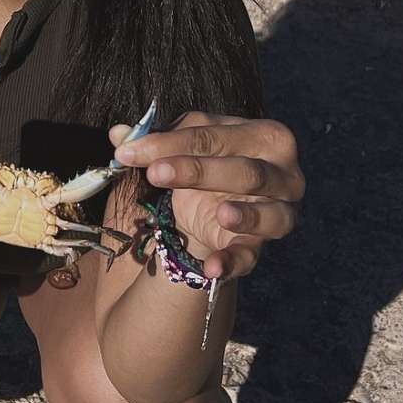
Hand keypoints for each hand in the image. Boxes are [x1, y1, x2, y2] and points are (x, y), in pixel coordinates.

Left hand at [109, 112, 304, 280]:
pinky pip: (252, 256)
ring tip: (221, 213)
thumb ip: (152, 140)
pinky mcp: (263, 246)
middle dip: (198, 170)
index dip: (169, 142)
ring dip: (247, 215)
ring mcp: (281, 211)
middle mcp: (284, 173)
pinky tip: (212, 269)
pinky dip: (233, 263)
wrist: (212, 208)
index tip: (128, 150)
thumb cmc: (205, 166)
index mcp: (263, 135)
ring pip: (269, 213)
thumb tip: (118, 132)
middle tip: (155, 173)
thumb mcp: (179, 149)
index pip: (215, 135)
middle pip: (245, 170)